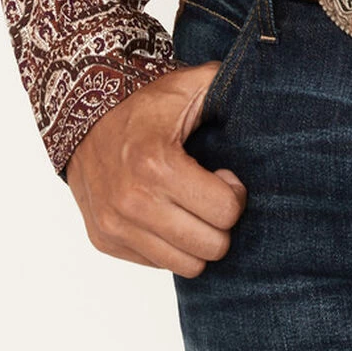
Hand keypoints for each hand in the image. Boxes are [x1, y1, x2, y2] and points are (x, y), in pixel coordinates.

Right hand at [65, 62, 246, 275]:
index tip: (225, 177)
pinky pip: (156, 264)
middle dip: (220, 223)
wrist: (83, 116)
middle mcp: (133, 202)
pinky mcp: (104, 241)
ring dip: (196, 241)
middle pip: (209, 247)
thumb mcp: (189, 85)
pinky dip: (168, 245)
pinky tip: (167, 214)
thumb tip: (268, 90)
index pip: (225, 211)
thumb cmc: (144, 102)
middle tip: (212, 196)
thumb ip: (228, 86)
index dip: (234, 194)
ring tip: (191, 208)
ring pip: (185, 266)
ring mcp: (115, 226)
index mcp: (157, 165)